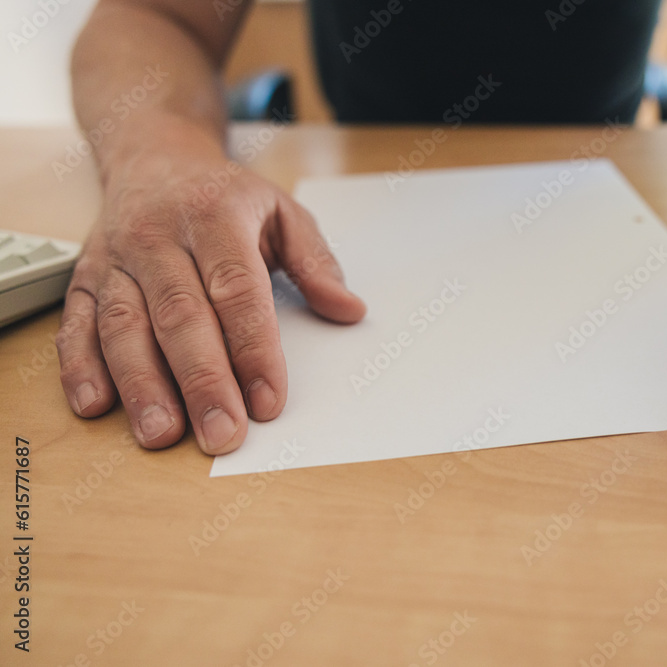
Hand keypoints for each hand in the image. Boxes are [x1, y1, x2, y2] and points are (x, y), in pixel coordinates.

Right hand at [56, 151, 365, 452]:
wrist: (153, 157)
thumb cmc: (223, 196)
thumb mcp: (281, 212)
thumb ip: (315, 262)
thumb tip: (348, 309)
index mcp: (215, 216)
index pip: (236, 289)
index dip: (253, 348)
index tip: (269, 400)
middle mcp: (158, 236)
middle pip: (179, 315)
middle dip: (201, 381)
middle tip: (222, 433)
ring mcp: (116, 259)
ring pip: (123, 325)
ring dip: (141, 384)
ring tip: (162, 433)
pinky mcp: (83, 278)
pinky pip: (76, 324)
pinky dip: (80, 367)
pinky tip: (96, 406)